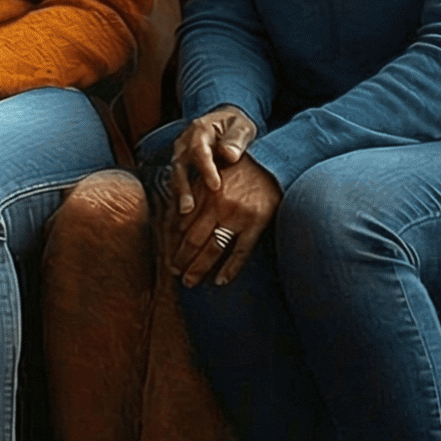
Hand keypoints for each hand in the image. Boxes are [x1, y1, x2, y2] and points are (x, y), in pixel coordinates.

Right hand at [167, 106, 256, 218]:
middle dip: (183, 187)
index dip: (206, 169)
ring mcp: (180, 155)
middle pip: (180, 166)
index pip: (200, 151)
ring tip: (184, 214)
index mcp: (199, 130)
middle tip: (188, 208)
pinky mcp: (181, 166)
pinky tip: (183, 214)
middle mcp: (184, 143)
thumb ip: (236, 139)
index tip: (215, 186)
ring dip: (179, 195)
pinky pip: (176, 182)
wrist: (224, 122)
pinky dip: (178, 196)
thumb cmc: (235, 126)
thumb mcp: (241, 127)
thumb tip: (230, 155)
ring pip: (175, 176)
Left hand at [170, 154, 280, 288]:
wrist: (273, 159)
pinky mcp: (257, 222)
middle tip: (174, 273)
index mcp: (204, 191)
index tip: (167, 255)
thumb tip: (177, 220)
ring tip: (189, 282)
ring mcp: (238, 214)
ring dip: (198, 268)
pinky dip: (230, 268)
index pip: (182, 224)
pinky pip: (241, 251)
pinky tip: (220, 281)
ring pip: (213, 249)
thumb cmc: (241, 167)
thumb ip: (197, 195)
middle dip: (181, 259)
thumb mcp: (213, 175)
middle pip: (193, 239)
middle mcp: (217, 203)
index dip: (172, 242)